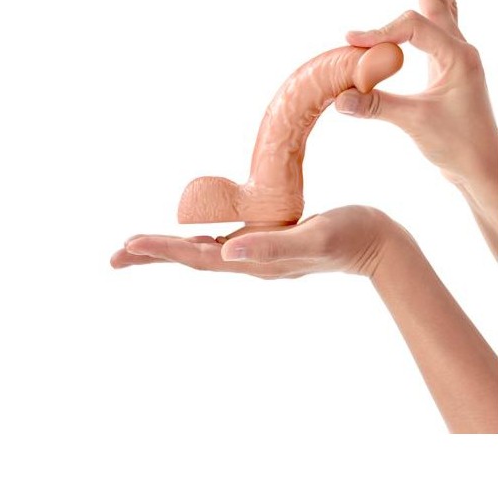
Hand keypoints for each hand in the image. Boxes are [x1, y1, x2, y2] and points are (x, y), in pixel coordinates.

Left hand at [110, 205, 390, 279]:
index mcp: (256, 261)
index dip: (161, 250)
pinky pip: (224, 245)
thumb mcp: (314, 237)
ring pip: (204, 253)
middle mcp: (252, 262)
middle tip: (114, 256)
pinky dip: (198, 242)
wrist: (382, 245)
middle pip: (192, 259)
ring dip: (170, 251)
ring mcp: (260, 255)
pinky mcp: (271, 243)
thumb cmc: (353, 235)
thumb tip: (228, 255)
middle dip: (153, 254)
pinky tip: (193, 240)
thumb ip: (273, 248)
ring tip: (139, 249)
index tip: (127, 246)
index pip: (197, 257)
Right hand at [336, 0, 497, 254]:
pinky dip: (434, 4)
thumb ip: (378, 107)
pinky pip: (438, 26)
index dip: (379, 31)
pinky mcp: (450, 67)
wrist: (485, 169)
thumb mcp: (415, 125)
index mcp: (458, 56)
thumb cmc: (458, 147)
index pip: (412, 27)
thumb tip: (338, 98)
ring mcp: (457, 56)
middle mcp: (461, 48)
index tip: (349, 42)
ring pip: (444, 5)